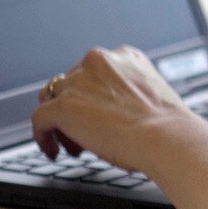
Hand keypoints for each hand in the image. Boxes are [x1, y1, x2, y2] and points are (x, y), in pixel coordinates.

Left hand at [30, 46, 205, 171]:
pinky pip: (40, 119)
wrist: (166, 137)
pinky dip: (43, 136)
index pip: (94, 72)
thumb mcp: (153, 99)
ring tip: (71, 145)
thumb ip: (130, 97)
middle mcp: (98, 61)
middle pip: (71, 83)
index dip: (92, 97)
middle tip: (85, 135)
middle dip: (76, 109)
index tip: (97, 117)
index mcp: (124, 57)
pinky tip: (53, 152)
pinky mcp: (63, 105)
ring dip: (60, 121)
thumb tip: (118, 118)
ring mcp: (78, 82)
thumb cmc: (167, 127)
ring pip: (53, 98)